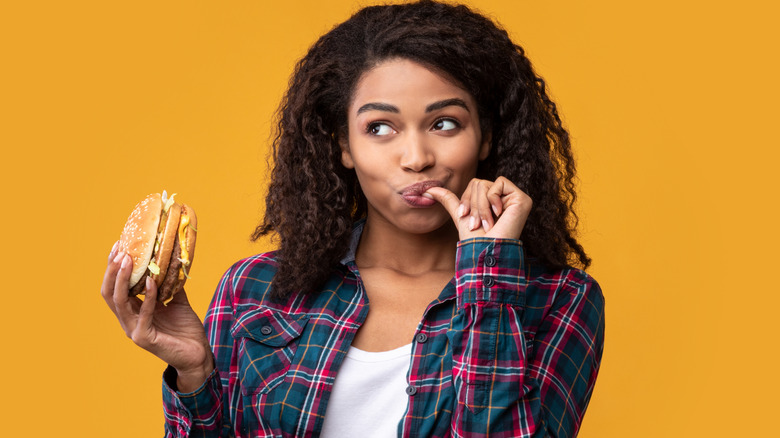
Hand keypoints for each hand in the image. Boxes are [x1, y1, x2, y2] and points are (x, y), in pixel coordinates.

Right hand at [101, 242, 213, 391]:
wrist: (198, 354)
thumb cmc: (185, 329)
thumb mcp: (177, 300)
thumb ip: (169, 284)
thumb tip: (171, 259)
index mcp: (132, 311)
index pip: (115, 287)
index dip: (113, 267)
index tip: (119, 245)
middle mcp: (128, 320)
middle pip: (110, 292)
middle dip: (112, 270)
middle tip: (120, 249)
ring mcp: (133, 330)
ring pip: (119, 302)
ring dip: (122, 279)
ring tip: (128, 260)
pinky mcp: (144, 338)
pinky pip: (143, 313)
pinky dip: (147, 296)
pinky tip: (151, 281)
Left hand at [425, 176, 531, 240]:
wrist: (486, 251)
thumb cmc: (475, 239)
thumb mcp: (460, 215)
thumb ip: (448, 199)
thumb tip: (427, 189)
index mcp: (493, 200)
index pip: (475, 184)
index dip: (467, 199)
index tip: (466, 217)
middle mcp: (505, 197)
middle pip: (479, 183)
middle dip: (473, 205)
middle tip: (478, 223)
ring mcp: (514, 198)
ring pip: (486, 184)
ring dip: (481, 207)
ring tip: (488, 223)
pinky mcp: (522, 198)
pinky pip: (499, 183)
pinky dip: (492, 200)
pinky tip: (499, 215)